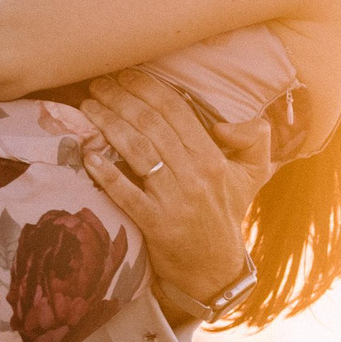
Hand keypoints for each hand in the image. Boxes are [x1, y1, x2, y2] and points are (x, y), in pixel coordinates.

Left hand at [82, 70, 273, 321]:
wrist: (214, 268)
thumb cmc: (226, 211)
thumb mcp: (252, 174)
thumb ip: (254, 138)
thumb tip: (224, 122)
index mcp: (214, 158)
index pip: (176, 111)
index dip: (147, 87)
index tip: (122, 74)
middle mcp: (196, 175)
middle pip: (151, 125)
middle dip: (120, 98)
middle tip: (96, 83)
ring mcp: (175, 201)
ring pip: (137, 151)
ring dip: (108, 124)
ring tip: (86, 107)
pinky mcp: (156, 224)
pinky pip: (127, 194)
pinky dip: (106, 174)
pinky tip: (87, 156)